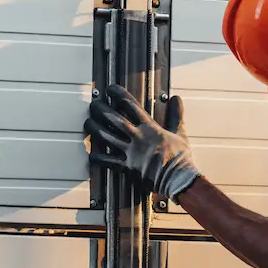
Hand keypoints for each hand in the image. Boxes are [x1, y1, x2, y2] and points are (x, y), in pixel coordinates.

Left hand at [85, 85, 200, 200]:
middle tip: (94, 104)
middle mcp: (137, 137)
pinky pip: (109, 161)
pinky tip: (91, 154)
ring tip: (88, 123)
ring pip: (107, 137)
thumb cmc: (179, 158)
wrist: (178, 178)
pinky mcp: (127, 167)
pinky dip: (98, 158)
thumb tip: (176, 99)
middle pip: (114, 119)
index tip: (111, 89)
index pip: (131, 106)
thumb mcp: (179, 132)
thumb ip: (175, 114)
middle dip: (101, 110)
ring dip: (95, 129)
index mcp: (149, 128)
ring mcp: (130, 152)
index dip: (119, 95)